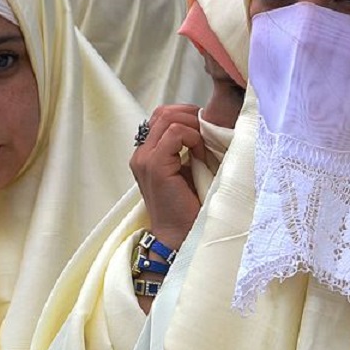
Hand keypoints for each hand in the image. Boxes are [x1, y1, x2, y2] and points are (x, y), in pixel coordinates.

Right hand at [130, 105, 206, 250]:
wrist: (179, 237)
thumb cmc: (188, 208)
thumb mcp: (188, 171)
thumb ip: (187, 149)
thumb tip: (205, 126)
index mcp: (147, 154)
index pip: (162, 116)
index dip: (186, 116)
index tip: (205, 129)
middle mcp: (141, 154)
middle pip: (163, 112)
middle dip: (191, 116)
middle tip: (208, 131)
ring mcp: (145, 159)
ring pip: (168, 118)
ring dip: (192, 126)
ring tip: (204, 145)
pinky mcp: (154, 165)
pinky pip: (174, 133)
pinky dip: (192, 137)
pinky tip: (200, 153)